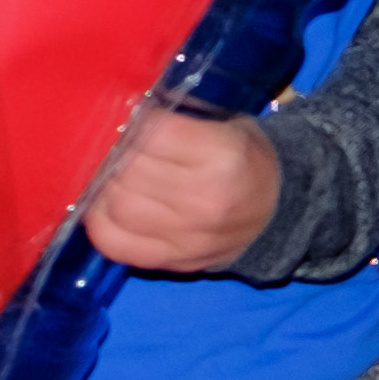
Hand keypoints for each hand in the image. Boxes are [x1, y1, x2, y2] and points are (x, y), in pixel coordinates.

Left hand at [83, 108, 282, 273]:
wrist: (278, 212)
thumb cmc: (246, 160)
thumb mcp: (228, 126)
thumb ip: (179, 120)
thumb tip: (123, 119)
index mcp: (223, 155)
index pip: (152, 133)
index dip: (134, 124)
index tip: (133, 122)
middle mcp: (205, 198)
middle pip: (129, 171)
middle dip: (115, 154)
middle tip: (116, 148)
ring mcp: (188, 235)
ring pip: (117, 206)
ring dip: (104, 186)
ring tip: (110, 175)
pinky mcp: (173, 260)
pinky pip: (116, 244)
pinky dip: (100, 223)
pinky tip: (106, 207)